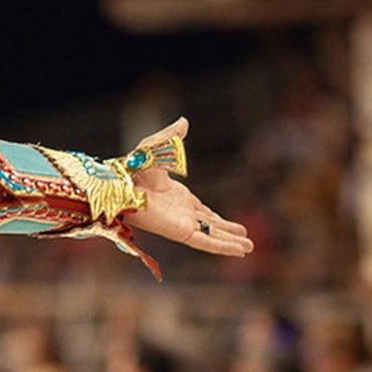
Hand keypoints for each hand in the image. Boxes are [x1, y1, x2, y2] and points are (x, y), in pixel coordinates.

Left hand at [121, 118, 253, 257]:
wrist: (122, 184)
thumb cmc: (133, 166)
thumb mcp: (155, 146)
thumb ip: (171, 136)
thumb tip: (184, 121)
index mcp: (176, 195)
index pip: (200, 209)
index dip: (214, 216)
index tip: (226, 222)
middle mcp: (181, 212)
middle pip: (210, 225)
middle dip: (227, 231)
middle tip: (245, 237)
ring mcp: (182, 223)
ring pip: (212, 236)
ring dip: (231, 242)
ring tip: (249, 247)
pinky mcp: (181, 233)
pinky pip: (207, 243)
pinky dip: (225, 247)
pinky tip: (240, 250)